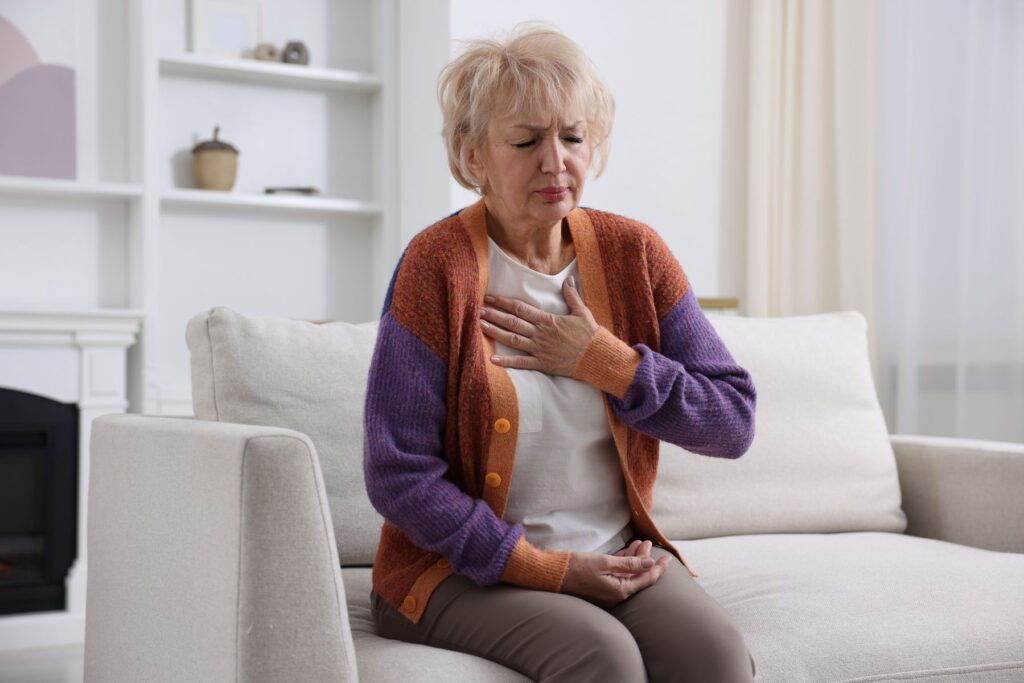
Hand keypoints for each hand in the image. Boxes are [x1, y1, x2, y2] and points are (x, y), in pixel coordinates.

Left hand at [480, 276, 598, 376]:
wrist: (596, 356)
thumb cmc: (589, 334)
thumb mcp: (581, 312)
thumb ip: (571, 296)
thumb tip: (568, 280)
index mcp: (547, 320)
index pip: (521, 308)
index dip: (504, 302)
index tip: (490, 298)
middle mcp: (540, 333)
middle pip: (512, 322)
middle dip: (494, 315)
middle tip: (479, 310)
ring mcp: (539, 349)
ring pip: (512, 340)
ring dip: (496, 332)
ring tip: (481, 326)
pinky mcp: (542, 364)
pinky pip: (521, 363)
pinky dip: (506, 362)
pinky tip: (492, 360)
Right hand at [561, 539, 673, 607]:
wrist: (553, 574)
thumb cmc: (577, 568)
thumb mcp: (605, 563)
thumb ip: (630, 564)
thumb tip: (651, 564)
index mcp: (620, 591)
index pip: (647, 579)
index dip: (659, 568)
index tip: (668, 558)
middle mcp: (616, 595)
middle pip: (638, 576)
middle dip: (645, 559)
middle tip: (648, 543)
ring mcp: (607, 592)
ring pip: (627, 574)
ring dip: (634, 559)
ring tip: (639, 543)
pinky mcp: (600, 586)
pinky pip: (617, 574)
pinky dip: (623, 562)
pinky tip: (627, 551)